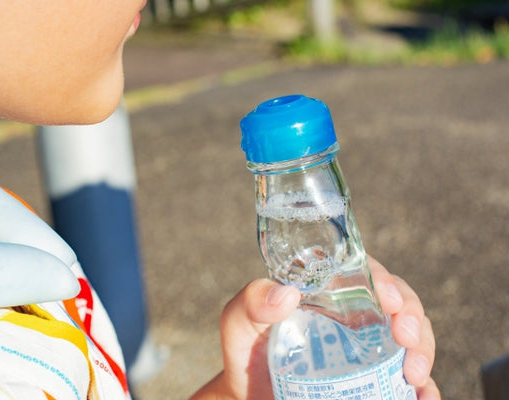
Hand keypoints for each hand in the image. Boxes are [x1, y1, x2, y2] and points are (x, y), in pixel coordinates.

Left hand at [190, 255, 439, 399]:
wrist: (251, 395)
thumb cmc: (248, 352)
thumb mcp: (239, 322)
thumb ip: (250, 301)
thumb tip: (286, 295)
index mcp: (329, 291)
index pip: (365, 272)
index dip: (383, 279)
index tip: (387, 299)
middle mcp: (356, 315)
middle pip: (399, 303)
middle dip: (412, 314)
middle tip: (406, 336)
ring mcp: (371, 348)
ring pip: (414, 337)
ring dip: (424, 350)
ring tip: (415, 373)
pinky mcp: (377, 379)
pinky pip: (413, 381)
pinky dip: (427, 388)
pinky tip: (424, 395)